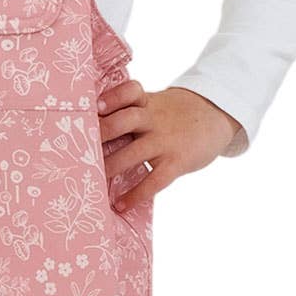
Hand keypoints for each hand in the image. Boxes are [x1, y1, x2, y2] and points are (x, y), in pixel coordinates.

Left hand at [97, 80, 243, 210]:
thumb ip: (130, 111)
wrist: (217, 115)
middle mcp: (154, 119)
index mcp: (146, 102)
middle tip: (78, 150)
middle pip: (123, 121)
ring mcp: (165, 140)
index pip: (129, 91)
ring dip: (109, 167)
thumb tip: (93, 128)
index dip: (112, 98)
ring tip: (89, 180)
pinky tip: (120, 204)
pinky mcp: (177, 162)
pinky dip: (135, 194)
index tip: (95, 107)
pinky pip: (153, 180)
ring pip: (131, 153)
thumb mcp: (156, 103)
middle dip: (99, 135)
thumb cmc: (176, 113)